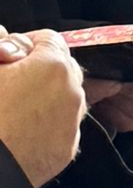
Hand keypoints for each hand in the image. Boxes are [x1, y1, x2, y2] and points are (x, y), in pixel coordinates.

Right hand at [0, 28, 86, 186]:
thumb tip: (5, 40)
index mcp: (52, 67)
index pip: (49, 38)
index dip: (25, 42)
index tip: (9, 53)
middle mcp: (72, 93)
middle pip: (61, 67)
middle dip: (38, 67)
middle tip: (9, 78)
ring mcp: (72, 123)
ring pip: (64, 96)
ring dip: (44, 94)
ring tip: (12, 104)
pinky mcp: (66, 148)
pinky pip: (61, 124)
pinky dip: (46, 120)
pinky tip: (20, 126)